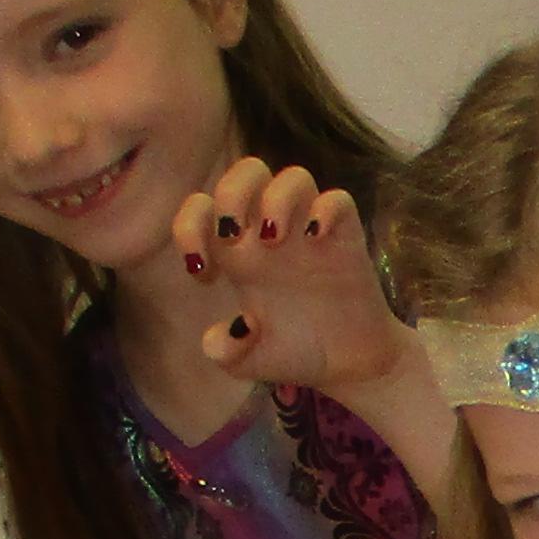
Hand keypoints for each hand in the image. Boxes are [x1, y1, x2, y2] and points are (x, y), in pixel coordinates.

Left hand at [176, 155, 407, 404]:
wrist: (350, 366)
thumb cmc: (295, 353)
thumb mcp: (248, 363)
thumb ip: (225, 352)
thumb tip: (235, 328)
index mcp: (238, 256)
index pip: (201, 209)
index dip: (189, 229)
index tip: (203, 274)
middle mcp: (271, 235)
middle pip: (246, 173)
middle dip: (231, 193)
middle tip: (234, 235)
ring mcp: (309, 232)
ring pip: (293, 177)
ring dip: (276, 200)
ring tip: (274, 239)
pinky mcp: (346, 239)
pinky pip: (338, 200)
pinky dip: (325, 210)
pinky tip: (317, 238)